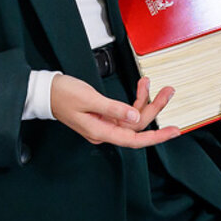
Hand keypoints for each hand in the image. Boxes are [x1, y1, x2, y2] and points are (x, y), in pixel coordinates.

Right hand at [48, 74, 180, 147]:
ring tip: (150, 82)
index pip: (134, 139)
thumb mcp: (89, 99)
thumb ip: (114, 109)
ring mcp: (105, 123)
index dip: (156, 137)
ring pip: (133, 116)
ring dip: (145, 100)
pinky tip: (141, 86)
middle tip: (168, 91)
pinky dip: (135, 98)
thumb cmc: (63, 95)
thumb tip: (136, 118)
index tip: (174, 132)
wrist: (46, 91)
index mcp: (100, 131)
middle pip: (137, 125)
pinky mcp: (104, 115)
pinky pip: (125, 110)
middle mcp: (105, 131)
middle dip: (154, 108)